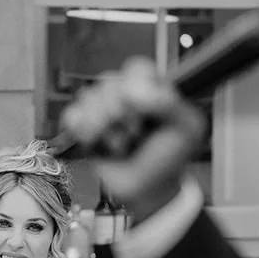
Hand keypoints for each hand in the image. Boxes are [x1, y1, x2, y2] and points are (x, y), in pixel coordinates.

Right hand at [58, 57, 206, 219]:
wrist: (151, 189)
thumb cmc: (171, 157)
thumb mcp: (187, 128)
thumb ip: (168, 104)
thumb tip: (132, 92)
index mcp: (151, 87)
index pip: (136, 67)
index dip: (134, 85)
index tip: (142, 108)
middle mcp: (124, 93)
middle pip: (108, 82)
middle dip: (121, 113)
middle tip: (136, 133)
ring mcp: (102, 109)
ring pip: (88, 98)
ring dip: (105, 127)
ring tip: (121, 145)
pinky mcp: (83, 128)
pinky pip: (71, 116)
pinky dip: (82, 129)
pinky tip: (94, 141)